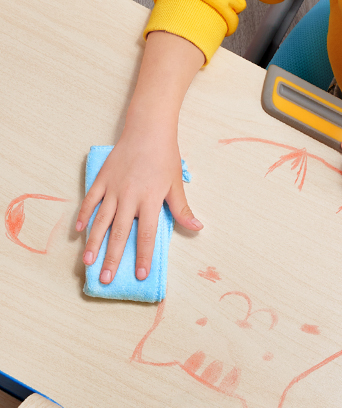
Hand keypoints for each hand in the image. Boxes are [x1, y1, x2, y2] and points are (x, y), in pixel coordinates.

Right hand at [74, 30, 203, 283]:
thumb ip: (182, 209)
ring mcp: (113, 188)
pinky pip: (90, 201)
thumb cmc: (165, 156)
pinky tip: (79, 232)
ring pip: (101, 221)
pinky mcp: (102, 179)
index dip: (143, 256)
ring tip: (87, 262)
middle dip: (113, 258)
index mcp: (150, 200)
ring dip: (94, 243)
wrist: (147, 129)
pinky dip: (84, 216)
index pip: (146, 235)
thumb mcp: (176, 183)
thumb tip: (197, 228)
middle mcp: (129, 197)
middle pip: (119, 234)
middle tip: (106, 278)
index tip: (140, 275)